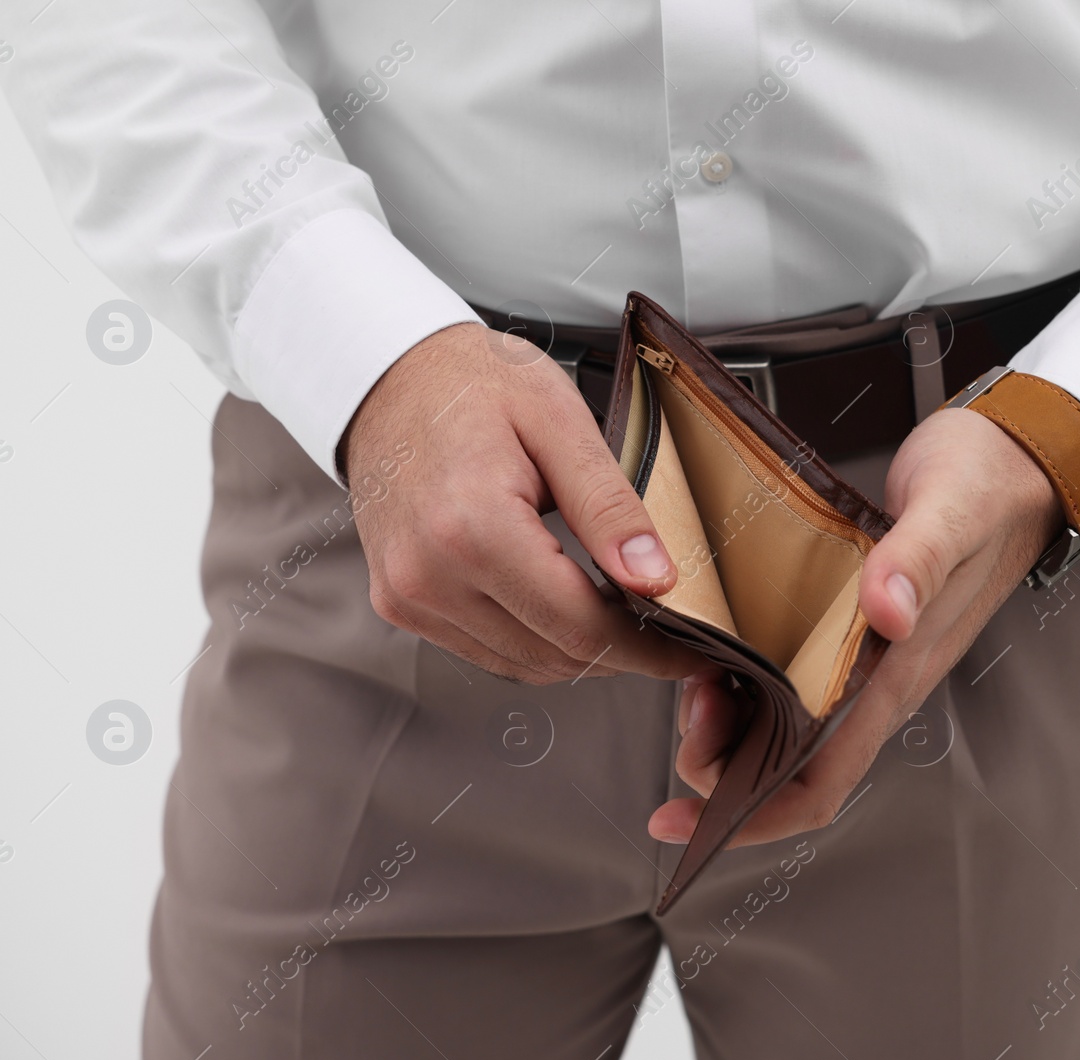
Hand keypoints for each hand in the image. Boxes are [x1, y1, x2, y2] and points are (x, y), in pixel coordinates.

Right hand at [344, 322, 708, 683]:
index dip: (646, 649)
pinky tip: (561, 603)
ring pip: (522, 665)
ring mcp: (409, 594)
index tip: (690, 652)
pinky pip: (486, 650)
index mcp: (471, 526)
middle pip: (553, 655)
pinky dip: (534, 639)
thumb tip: (654, 579)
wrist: (389, 376)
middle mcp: (428, 574)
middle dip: (620, 651)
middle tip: (665, 628)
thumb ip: (608, 506)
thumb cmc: (469, 382)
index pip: (580, 626)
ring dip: (577, 650)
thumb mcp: (559, 422)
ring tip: (617, 611)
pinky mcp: (401, 602)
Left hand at [648, 407, 1062, 844]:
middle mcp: (879, 680)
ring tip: (693, 681)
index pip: (821, 782)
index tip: (685, 820)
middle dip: (722, 767)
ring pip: (782, 726)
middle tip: (686, 713)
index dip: (752, 818)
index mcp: (898, 673)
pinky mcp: (853, 626)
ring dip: (728, 724)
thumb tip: (886, 614)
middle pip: (788, 767)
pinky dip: (743, 679)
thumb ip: (918, 560)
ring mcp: (866, 659)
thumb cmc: (988, 484)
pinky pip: (789, 677)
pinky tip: (716, 653)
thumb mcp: (950, 509)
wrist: (1018, 459)